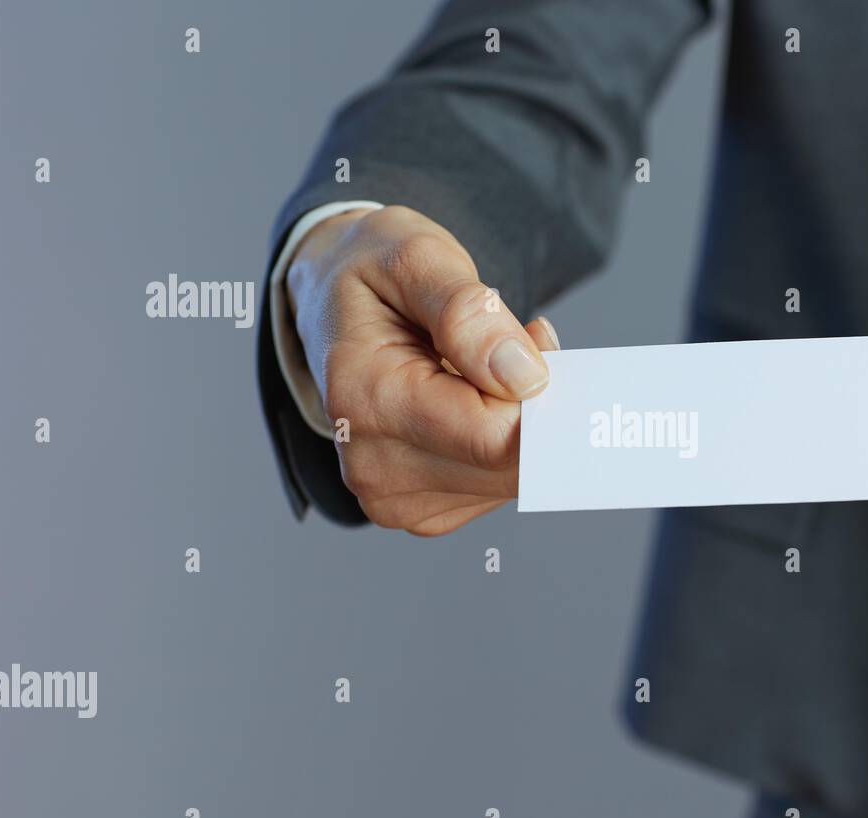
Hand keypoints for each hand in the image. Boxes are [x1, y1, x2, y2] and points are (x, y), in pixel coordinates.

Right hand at [284, 205, 558, 535]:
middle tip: (518, 342)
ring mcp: (392, 496)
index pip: (493, 435)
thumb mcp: (416, 256)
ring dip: (521, 421)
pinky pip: (495, 487)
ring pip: (510, 479)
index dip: (537, 394)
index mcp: (364, 397)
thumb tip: (523, 377)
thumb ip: (468, 311)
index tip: (538, 340)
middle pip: (507, 464)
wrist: (329, 303)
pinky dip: (503, 443)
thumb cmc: (373, 275)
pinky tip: (477, 400)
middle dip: (533, 404)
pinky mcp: (418, 511)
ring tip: (488, 365)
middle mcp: (371, 464)